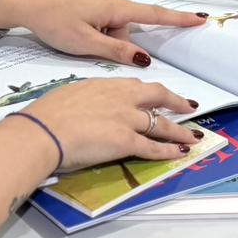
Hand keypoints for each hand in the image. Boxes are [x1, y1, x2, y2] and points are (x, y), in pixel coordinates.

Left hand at [0, 0, 204, 65]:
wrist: (26, 2)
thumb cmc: (53, 24)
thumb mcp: (86, 45)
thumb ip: (117, 51)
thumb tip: (145, 58)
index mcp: (115, 7)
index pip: (154, 14)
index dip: (178, 18)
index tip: (200, 19)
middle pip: (132, 20)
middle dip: (122, 36)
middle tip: (92, 43)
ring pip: (121, 11)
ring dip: (111, 27)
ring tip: (87, 33)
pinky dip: (114, 3)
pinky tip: (104, 9)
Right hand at [18, 78, 198, 169]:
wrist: (44, 131)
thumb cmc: (47, 114)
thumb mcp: (69, 95)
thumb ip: (85, 99)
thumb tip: (86, 108)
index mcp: (104, 85)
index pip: (134, 86)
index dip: (149, 91)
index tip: (155, 94)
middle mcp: (121, 98)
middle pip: (157, 95)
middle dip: (175, 101)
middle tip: (187, 106)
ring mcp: (126, 119)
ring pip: (161, 123)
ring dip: (180, 131)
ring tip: (193, 135)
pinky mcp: (126, 142)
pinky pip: (153, 147)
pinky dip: (169, 151)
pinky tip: (180, 153)